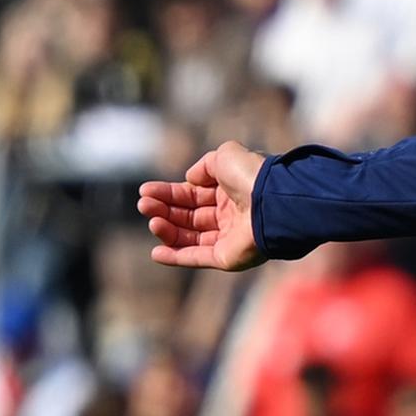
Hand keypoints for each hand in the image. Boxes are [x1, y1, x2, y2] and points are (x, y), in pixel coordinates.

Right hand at [139, 142, 266, 270]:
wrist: (272, 200)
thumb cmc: (251, 175)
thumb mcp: (224, 157)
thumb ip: (204, 166)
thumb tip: (189, 179)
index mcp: (228, 191)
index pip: (191, 194)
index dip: (167, 193)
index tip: (145, 191)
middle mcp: (228, 215)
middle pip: (187, 216)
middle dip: (163, 210)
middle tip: (143, 205)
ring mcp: (228, 238)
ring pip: (189, 237)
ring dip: (166, 230)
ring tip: (151, 221)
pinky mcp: (227, 257)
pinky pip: (197, 258)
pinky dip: (176, 257)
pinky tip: (155, 252)